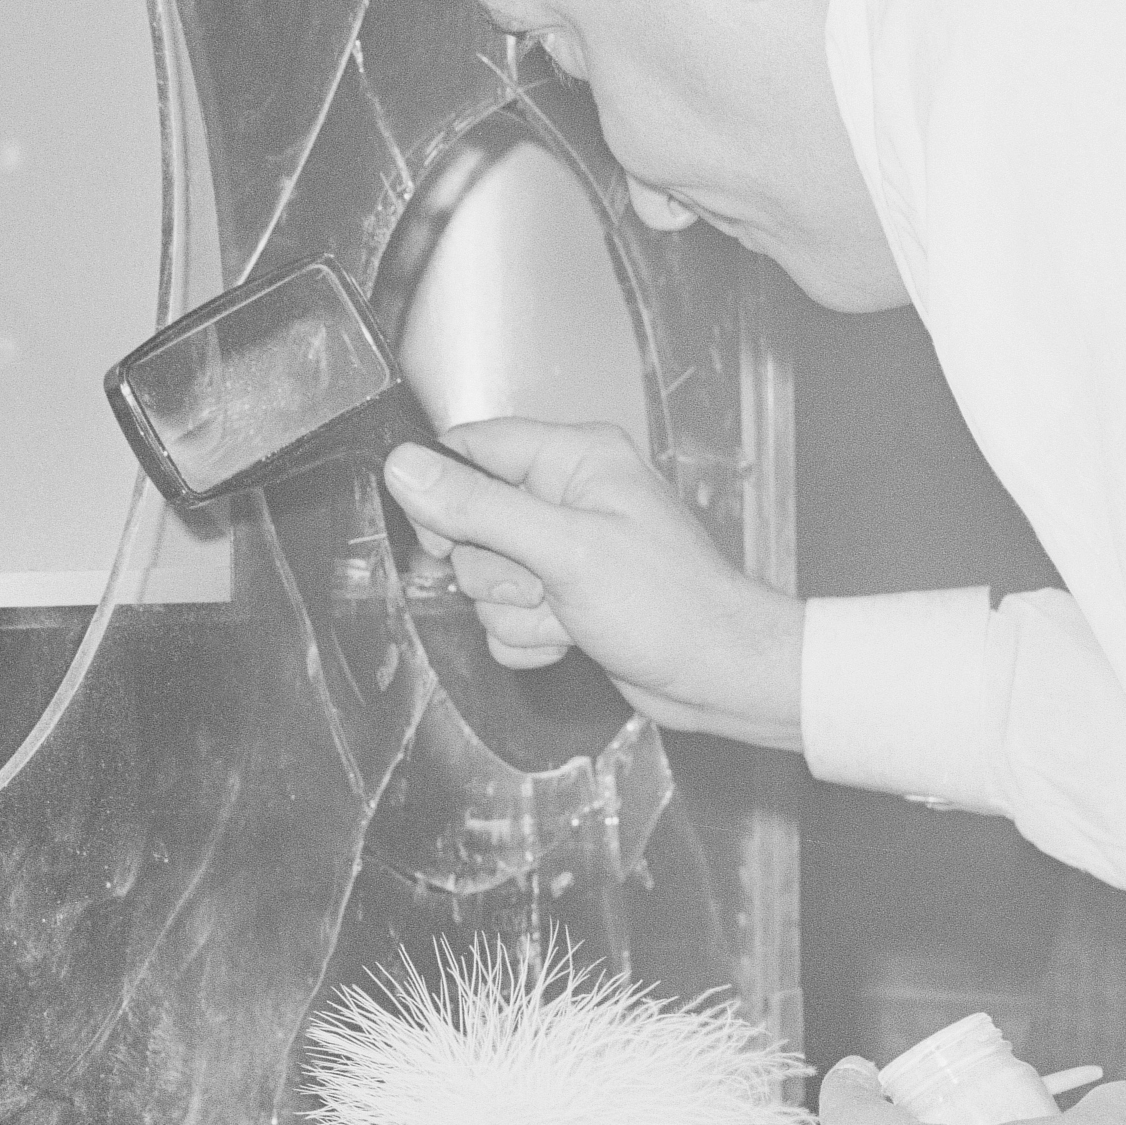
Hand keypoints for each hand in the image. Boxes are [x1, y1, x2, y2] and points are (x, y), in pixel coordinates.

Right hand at [382, 418, 802, 746]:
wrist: (721, 676)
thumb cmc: (672, 606)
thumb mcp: (564, 551)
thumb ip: (478, 507)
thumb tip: (404, 466)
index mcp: (575, 457)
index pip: (470, 448)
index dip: (446, 494)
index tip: (447, 538)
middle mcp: (567, 495)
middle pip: (468, 521)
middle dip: (495, 571)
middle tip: (542, 583)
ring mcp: (563, 548)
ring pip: (482, 576)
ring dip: (515, 610)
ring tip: (570, 615)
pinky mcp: (561, 593)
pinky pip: (504, 614)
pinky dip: (529, 634)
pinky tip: (573, 637)